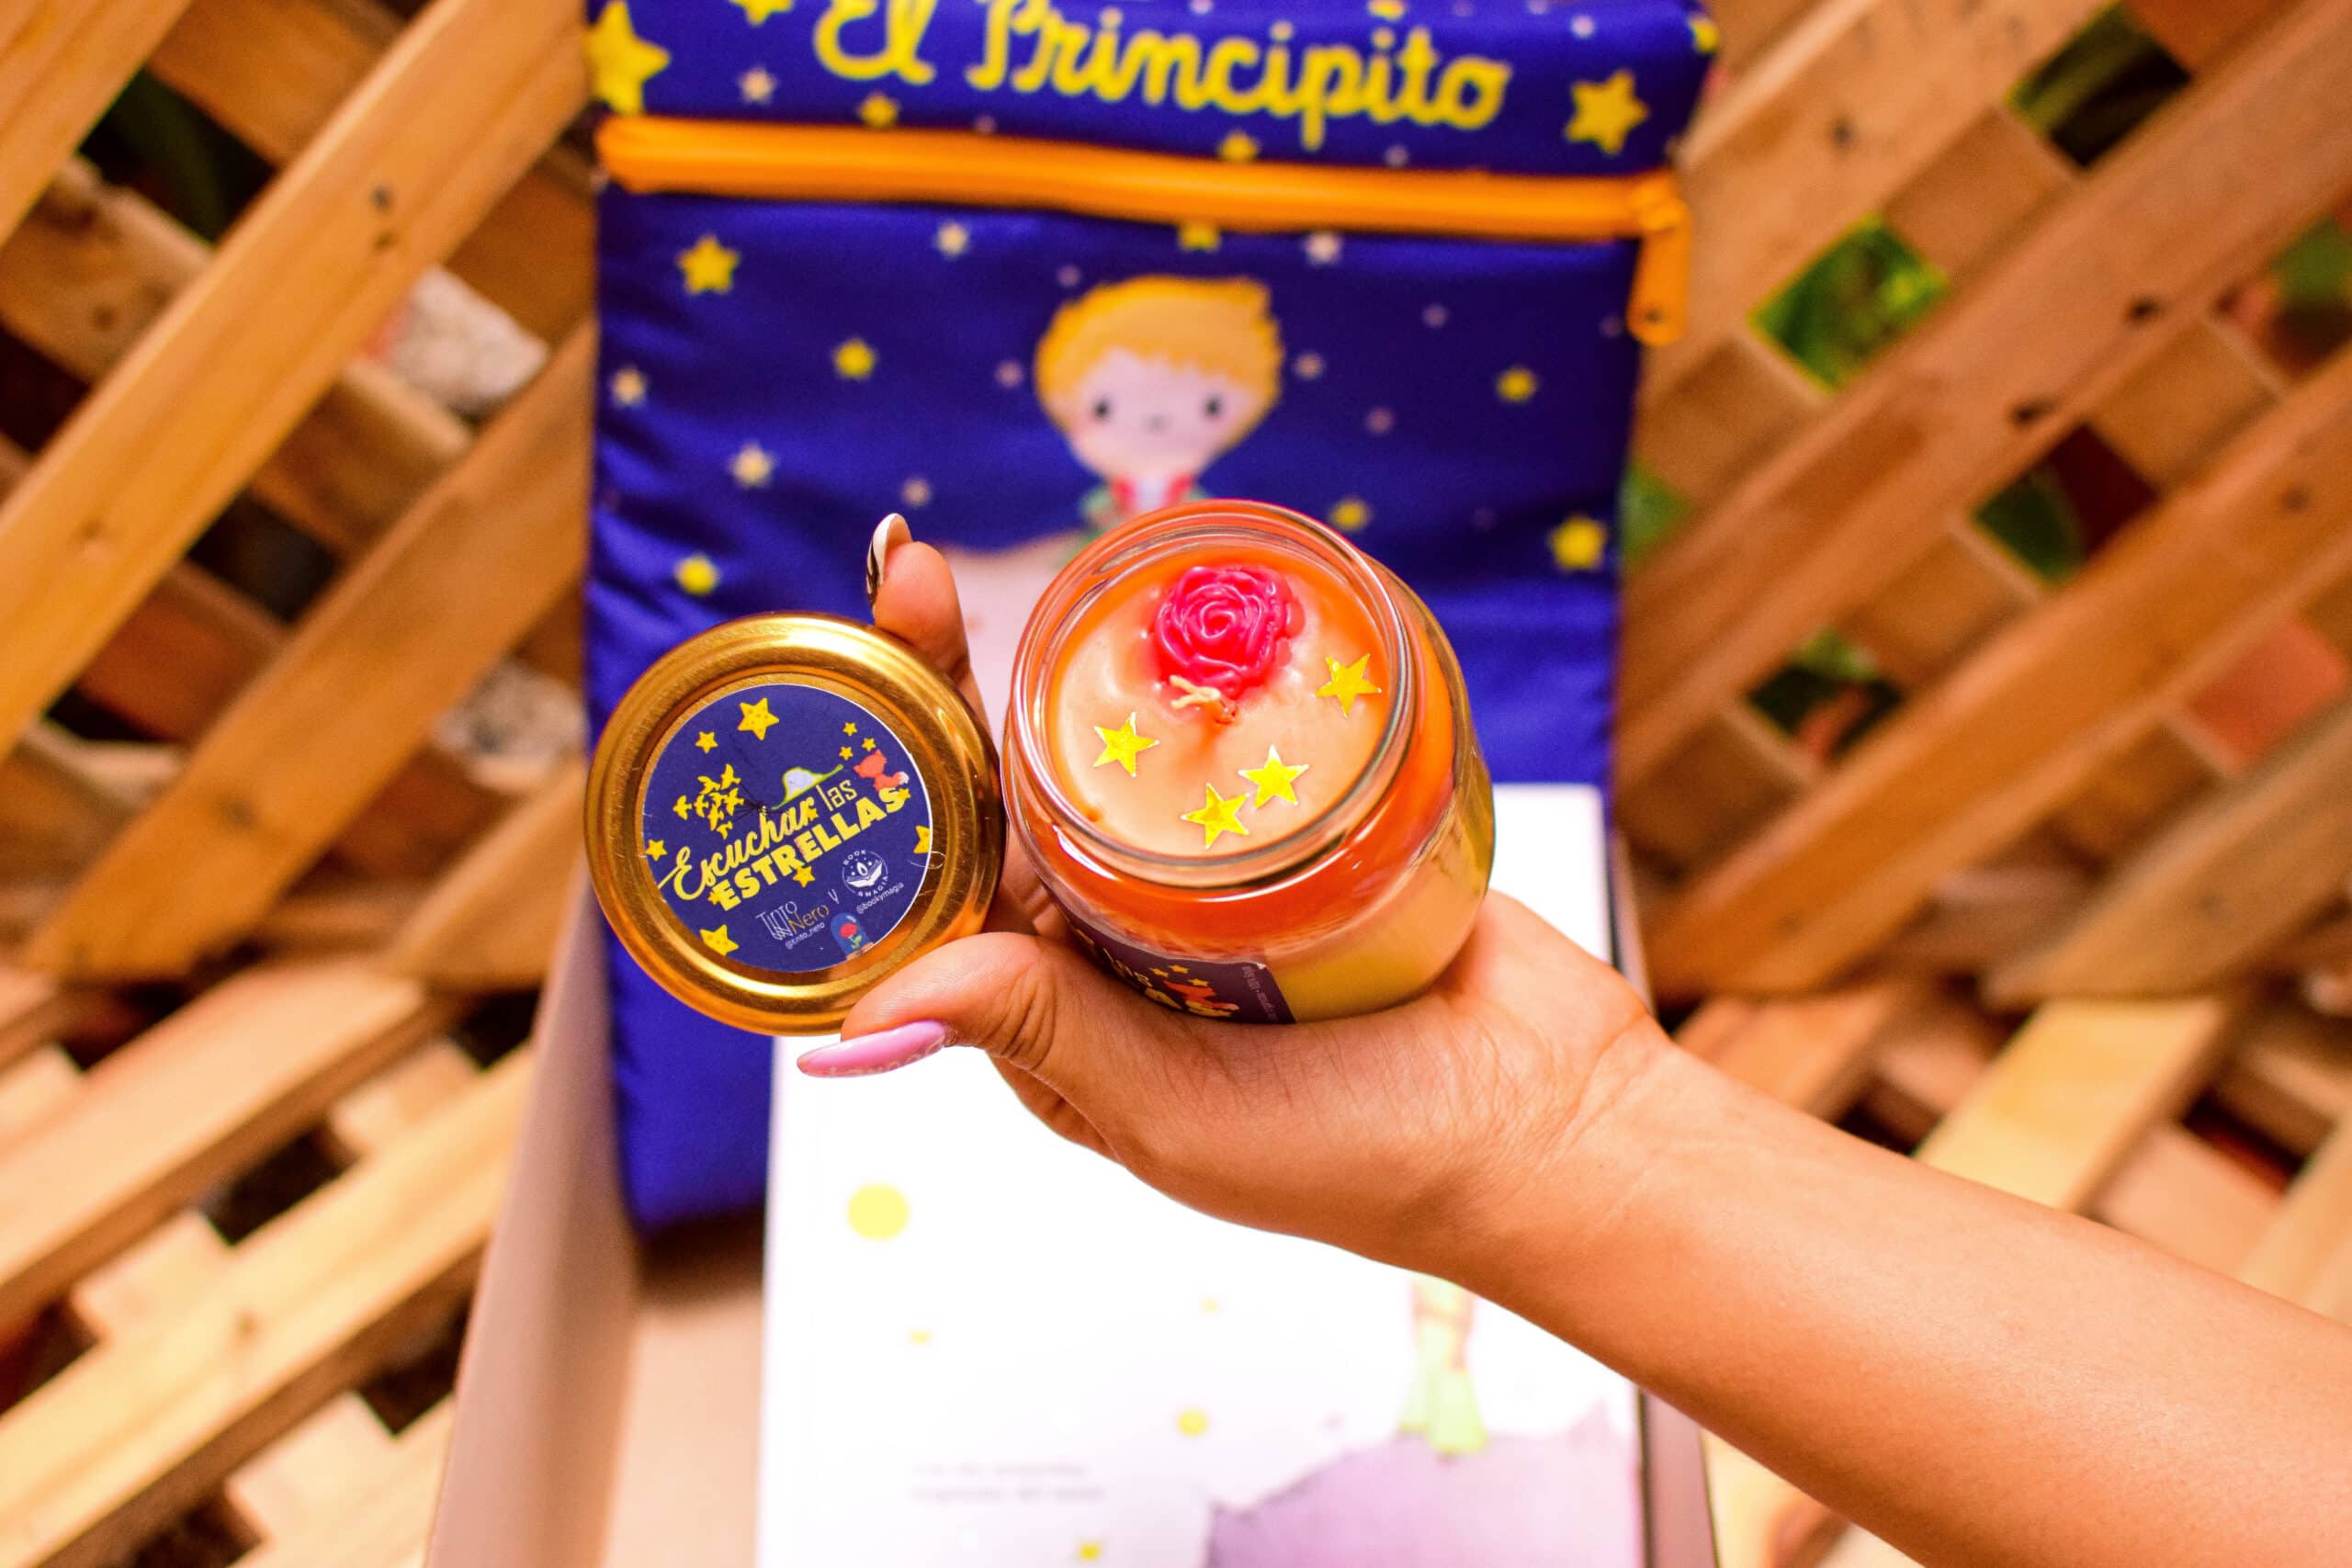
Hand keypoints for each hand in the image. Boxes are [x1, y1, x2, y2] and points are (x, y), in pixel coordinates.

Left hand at [803, 521, 1671, 1282]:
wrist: (1556, 1120)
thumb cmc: (1360, 1157)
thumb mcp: (1172, 1112)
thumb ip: (1040, 1040)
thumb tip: (853, 1026)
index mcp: (1052, 1008)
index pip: (939, 868)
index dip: (887, 766)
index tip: (850, 661)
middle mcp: (1112, 933)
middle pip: (1005, 783)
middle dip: (949, 674)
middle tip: (906, 559)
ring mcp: (1205, 871)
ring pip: (1108, 748)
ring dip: (1059, 655)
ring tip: (1020, 557)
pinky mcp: (1299, 820)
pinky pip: (1226, 737)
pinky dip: (1194, 671)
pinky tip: (1161, 597)